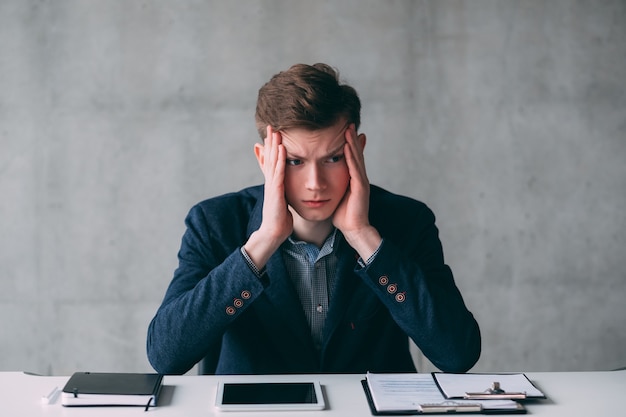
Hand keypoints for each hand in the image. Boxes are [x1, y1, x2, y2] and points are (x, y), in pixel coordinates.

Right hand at [244, 126, 292, 269]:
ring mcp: (272, 185)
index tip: (274, 131)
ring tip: (275, 131)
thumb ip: (280, 188)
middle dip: (270, 141)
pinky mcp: (276, 191)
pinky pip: (279, 173)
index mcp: (273, 182)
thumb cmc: (279, 218)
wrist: (274, 232)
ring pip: (273, 162)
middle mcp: (270, 181)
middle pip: (270, 157)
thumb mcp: (280, 199)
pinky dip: (281, 160)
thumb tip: (282, 183)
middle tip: (271, 125)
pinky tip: (283, 149)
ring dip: (274, 146)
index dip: (272, 146)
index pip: (272, 160)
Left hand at [332, 125, 381, 258]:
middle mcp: (359, 177)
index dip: (347, 143)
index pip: (350, 157)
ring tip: (349, 129)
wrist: (353, 229)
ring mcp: (361, 181)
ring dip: (352, 143)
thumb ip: (332, 185)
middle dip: (352, 138)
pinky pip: (355, 169)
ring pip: (356, 158)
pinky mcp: (360, 187)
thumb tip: (323, 180)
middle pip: (355, 153)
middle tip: (349, 123)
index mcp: (353, 179)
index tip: (343, 129)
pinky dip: (351, 157)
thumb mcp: (336, 196)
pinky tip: (347, 147)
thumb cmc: (343, 215)